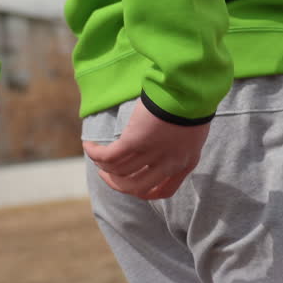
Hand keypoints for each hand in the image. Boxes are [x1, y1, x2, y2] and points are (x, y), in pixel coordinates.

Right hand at [83, 99, 209, 200]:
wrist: (190, 89)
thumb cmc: (192, 101)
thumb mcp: (192, 131)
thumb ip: (179, 144)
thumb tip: (163, 143)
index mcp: (185, 163)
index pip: (164, 191)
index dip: (145, 192)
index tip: (133, 185)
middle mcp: (169, 164)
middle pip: (136, 187)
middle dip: (117, 183)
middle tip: (106, 173)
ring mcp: (152, 154)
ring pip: (119, 172)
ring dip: (103, 167)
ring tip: (95, 156)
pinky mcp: (135, 141)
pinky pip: (109, 156)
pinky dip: (96, 154)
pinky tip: (89, 146)